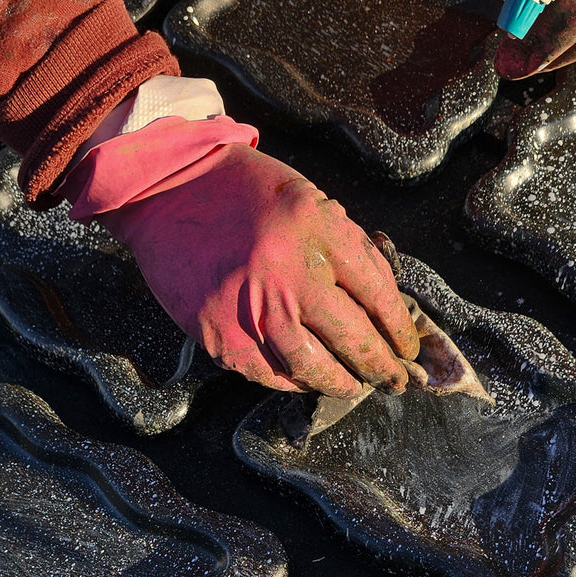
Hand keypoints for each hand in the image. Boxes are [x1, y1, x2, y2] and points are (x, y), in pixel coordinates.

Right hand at [96, 143, 419, 397]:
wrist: (168, 190)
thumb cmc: (245, 194)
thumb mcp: (309, 201)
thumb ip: (346, 248)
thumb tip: (386, 308)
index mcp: (317, 229)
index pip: (378, 294)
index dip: (399, 329)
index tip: (407, 347)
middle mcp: (287, 271)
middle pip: (354, 338)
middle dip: (382, 368)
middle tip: (395, 380)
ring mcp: (251, 308)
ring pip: (314, 368)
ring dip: (343, 384)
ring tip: (356, 386)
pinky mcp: (222, 336)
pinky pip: (271, 376)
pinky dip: (296, 383)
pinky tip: (309, 380)